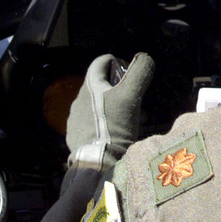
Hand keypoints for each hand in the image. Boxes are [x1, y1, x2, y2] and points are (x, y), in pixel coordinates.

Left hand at [29, 53, 153, 221]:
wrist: (97, 164)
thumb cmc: (114, 126)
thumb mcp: (131, 96)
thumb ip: (139, 73)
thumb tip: (145, 57)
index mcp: (89, 86)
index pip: (100, 63)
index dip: (116, 62)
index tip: (129, 72)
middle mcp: (78, 100)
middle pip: (100, 85)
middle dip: (119, 89)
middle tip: (136, 100)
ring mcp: (75, 120)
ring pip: (97, 106)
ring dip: (114, 107)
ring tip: (131, 119)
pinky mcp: (76, 137)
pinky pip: (93, 124)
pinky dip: (106, 123)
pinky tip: (118, 134)